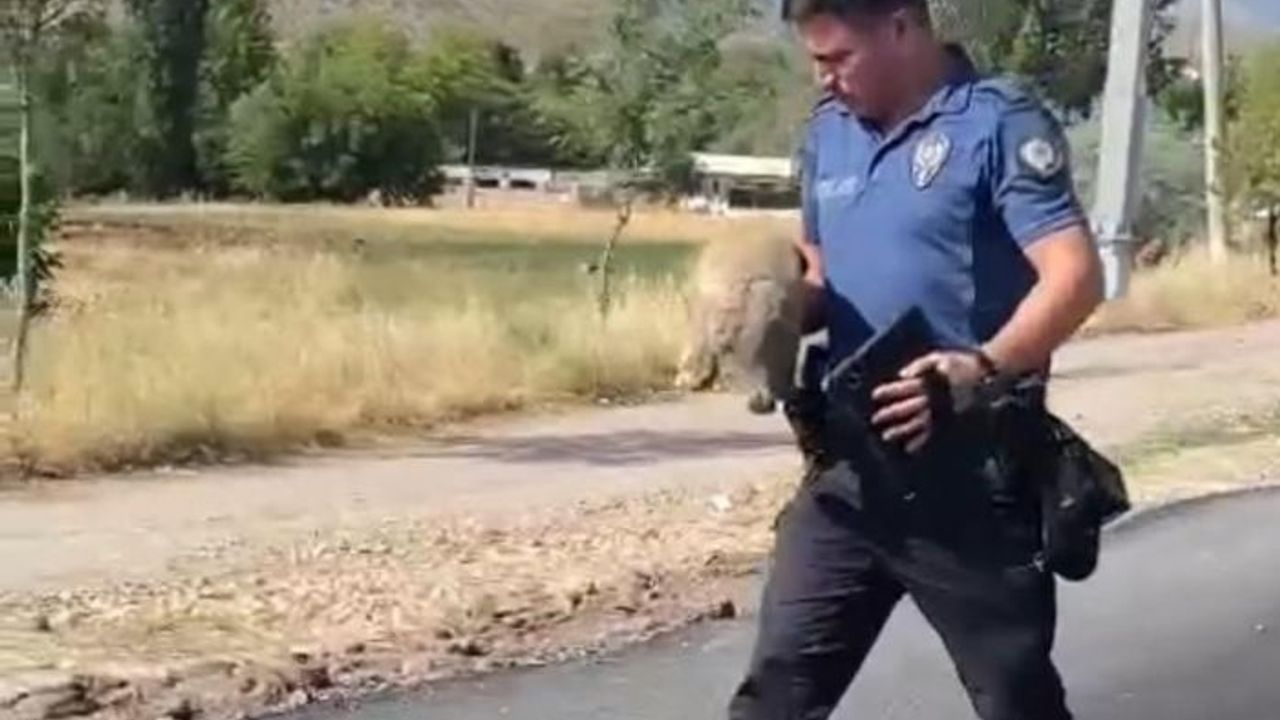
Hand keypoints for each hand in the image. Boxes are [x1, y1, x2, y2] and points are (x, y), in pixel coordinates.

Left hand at [871, 350, 989, 453]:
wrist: (987, 375)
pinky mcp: (951, 420)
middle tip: (875, 419)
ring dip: (902, 430)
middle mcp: (935, 398)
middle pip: (910, 407)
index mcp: (931, 381)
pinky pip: (934, 433)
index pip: (905, 387)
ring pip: (919, 422)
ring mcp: (943, 410)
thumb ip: (920, 366)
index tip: (874, 395)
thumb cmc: (961, 363)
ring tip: (886, 436)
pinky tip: (909, 448)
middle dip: (891, 413)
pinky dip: (921, 441)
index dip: (890, 391)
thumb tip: (901, 375)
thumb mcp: (940, 357)